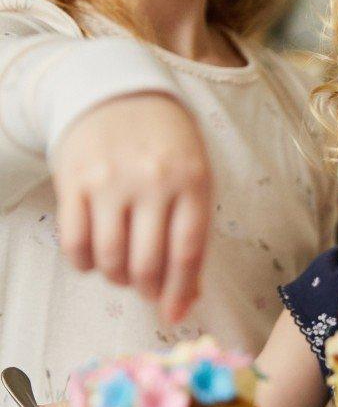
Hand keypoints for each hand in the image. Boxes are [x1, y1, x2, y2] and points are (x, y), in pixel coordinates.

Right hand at [52, 93, 211, 322]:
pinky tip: (94, 259)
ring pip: (110, 256)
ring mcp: (111, 181)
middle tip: (147, 290)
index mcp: (192, 181)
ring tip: (122, 272)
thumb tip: (187, 299)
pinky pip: (75, 241)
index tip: (174, 314)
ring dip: (117, 277)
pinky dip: (84, 263)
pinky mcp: (74, 181)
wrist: (117, 91)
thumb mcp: (194, 177)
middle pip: (148, 261)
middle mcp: (152, 181)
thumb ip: (194, 233)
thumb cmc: (165, 144)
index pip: (187, 251)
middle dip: (148, 289)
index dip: (180, 292)